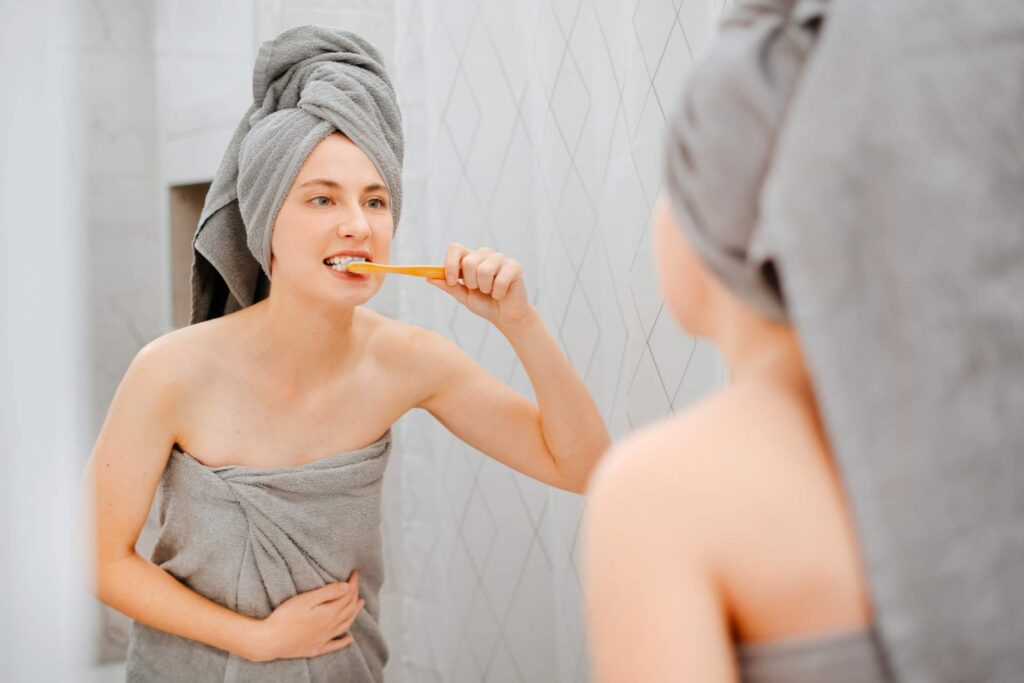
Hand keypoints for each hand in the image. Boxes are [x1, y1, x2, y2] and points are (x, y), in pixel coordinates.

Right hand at [247, 570, 364, 661]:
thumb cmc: (285, 617)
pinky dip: (344, 642)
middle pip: (348, 609)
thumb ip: (328, 592)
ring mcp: (323, 639)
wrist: (269, 640)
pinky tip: (350, 639)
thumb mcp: (306, 599)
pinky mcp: (315, 648)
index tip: (354, 573)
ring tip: (360, 604)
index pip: (347, 595)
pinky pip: (334, 645)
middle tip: (356, 584)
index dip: (353, 583)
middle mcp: (330, 627)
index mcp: (329, 613)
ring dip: (354, 613)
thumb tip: (347, 586)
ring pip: (345, 625)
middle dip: (355, 594)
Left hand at [426, 243, 531, 327]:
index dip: (451, 264)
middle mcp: (484, 254)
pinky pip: (499, 279)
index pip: (455, 248)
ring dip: (485, 288)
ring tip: (491, 292)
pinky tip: (502, 294)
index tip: (452, 281)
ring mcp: (500, 258)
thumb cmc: (484, 303)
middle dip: (471, 282)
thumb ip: (448, 285)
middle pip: (469, 261)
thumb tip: (428, 277)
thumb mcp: (463, 296)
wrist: (505, 316)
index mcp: (470, 258)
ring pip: (484, 270)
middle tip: (480, 290)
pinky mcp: (514, 266)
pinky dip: (498, 293)